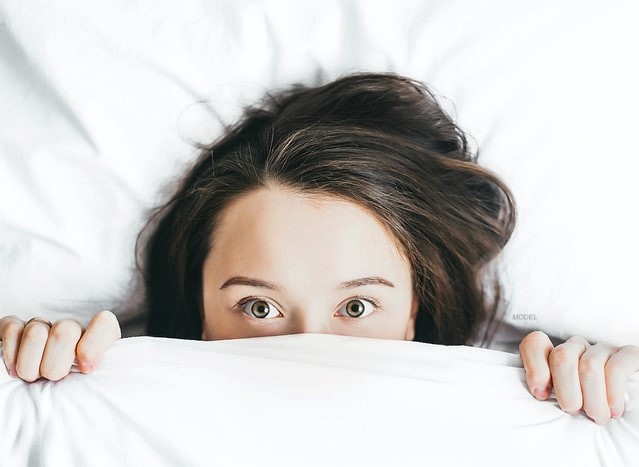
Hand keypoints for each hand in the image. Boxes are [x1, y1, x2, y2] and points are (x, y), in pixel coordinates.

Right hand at [0, 310, 120, 382]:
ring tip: (33, 377)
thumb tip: (88, 371)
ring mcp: (43, 326)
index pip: (104, 323)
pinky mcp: (16, 328)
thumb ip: (97, 379)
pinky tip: (15, 370)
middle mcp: (70, 328)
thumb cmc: (70, 392)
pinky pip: (12, 329)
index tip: (85, 369)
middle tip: (53, 379)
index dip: (93, 345)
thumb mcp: (90, 387)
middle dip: (55, 364)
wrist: (35, 394)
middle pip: (65, 331)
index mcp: (96, 340)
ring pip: (36, 332)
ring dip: (31, 364)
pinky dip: (11, 354)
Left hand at [519, 331, 638, 423]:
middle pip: (562, 356)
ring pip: (588, 365)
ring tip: (597, 416)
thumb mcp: (564, 403)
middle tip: (573, 410)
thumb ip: (546, 393)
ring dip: (591, 397)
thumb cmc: (590, 412)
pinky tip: (614, 410)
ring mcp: (604, 350)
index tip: (541, 394)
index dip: (534, 366)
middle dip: (566, 389)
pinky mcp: (629, 355)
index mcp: (557, 357)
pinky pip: (616, 367)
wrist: (629, 414)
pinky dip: (612, 392)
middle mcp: (579, 348)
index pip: (535, 343)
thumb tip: (536, 395)